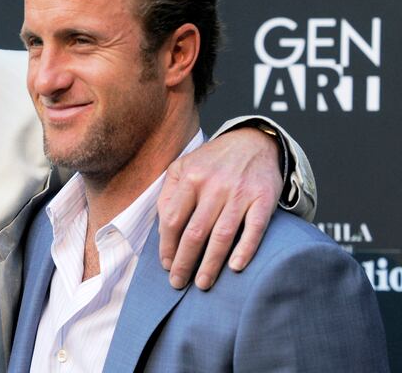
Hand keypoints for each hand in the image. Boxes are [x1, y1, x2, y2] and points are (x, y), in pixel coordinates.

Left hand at [157, 127, 282, 289]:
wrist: (253, 142)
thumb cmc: (212, 162)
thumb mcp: (183, 167)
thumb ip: (169, 195)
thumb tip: (163, 230)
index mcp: (190, 178)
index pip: (173, 220)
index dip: (167, 246)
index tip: (166, 265)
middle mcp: (214, 185)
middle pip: (195, 232)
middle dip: (184, 262)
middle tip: (178, 283)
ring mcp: (240, 192)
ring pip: (222, 235)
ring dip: (211, 264)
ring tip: (202, 283)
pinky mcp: (264, 198)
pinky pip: (254, 228)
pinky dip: (245, 249)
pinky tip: (235, 267)